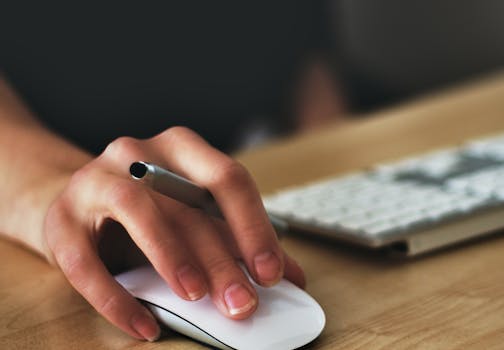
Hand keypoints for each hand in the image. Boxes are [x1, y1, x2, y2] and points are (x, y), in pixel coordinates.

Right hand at [44, 126, 304, 340]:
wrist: (75, 204)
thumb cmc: (149, 211)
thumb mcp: (196, 217)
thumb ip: (239, 241)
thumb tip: (292, 277)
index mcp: (182, 149)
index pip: (228, 179)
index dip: (253, 227)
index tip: (272, 272)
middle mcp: (138, 153)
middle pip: (187, 205)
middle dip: (221, 259)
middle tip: (243, 302)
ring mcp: (94, 181)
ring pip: (137, 211)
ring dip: (171, 256)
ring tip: (196, 297)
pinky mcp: (60, 221)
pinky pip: (85, 262)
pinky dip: (117, 298)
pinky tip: (144, 326)